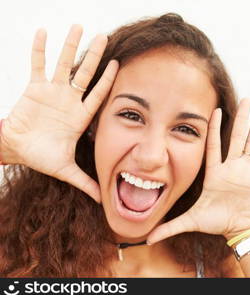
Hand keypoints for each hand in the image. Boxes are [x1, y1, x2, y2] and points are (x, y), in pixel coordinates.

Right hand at [0, 25, 118, 202]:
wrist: (17, 150)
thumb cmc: (41, 156)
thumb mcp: (66, 169)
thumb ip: (86, 182)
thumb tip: (103, 199)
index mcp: (79, 117)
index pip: (97, 94)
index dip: (108, 80)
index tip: (119, 64)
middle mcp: (68, 100)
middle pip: (84, 73)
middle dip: (95, 56)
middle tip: (105, 36)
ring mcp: (51, 92)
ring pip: (64, 64)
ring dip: (70, 46)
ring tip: (79, 26)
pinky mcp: (33, 88)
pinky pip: (37, 65)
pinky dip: (39, 50)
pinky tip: (44, 32)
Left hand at [147, 99, 249, 243]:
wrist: (237, 229)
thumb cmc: (215, 222)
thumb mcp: (191, 220)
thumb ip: (170, 227)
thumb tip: (148, 238)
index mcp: (215, 172)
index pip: (214, 144)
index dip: (215, 127)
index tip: (214, 109)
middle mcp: (232, 167)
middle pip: (237, 136)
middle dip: (241, 117)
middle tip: (246, 99)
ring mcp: (247, 170)